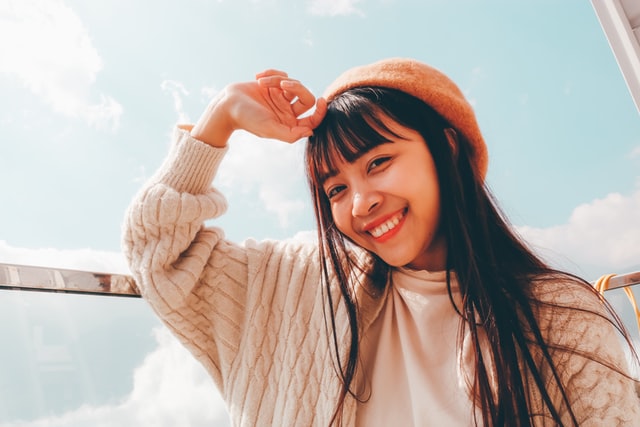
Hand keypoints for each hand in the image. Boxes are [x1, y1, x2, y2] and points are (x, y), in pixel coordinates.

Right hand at [191, 70, 325, 146]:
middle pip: (306, 98)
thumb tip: (311, 132)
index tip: (320, 100)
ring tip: (262, 82)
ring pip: (294, 84)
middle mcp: (288, 111)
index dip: (320, 112)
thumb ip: (290, 134)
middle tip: (283, 84)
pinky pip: (283, 75)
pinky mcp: (274, 85)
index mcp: (289, 125)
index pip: (312, 120)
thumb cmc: (247, 119)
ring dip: (278, 79)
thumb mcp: (269, 129)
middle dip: (297, 88)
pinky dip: (272, 73)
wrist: (227, 104)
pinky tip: (258, 77)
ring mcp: (281, 98)